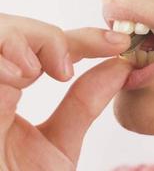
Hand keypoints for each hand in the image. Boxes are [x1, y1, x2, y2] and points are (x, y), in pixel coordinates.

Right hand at [0, 13, 131, 169]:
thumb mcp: (57, 143)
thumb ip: (83, 104)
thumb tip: (120, 67)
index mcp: (8, 92)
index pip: (45, 48)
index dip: (84, 39)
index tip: (119, 43)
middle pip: (13, 31)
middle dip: (49, 37)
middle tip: (68, 67)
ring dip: (22, 41)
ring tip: (43, 72)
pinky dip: (1, 55)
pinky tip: (21, 74)